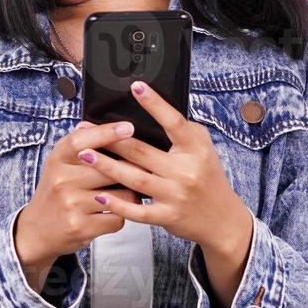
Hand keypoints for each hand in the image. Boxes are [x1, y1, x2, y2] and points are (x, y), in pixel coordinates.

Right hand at [12, 120, 143, 284]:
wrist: (37, 230)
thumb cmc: (56, 191)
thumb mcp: (60, 163)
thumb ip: (80, 144)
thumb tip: (104, 125)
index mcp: (58, 160)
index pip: (81, 141)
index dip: (107, 133)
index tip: (129, 127)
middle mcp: (62, 181)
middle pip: (109, 169)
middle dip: (133, 168)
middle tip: (146, 168)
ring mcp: (71, 205)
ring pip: (120, 195)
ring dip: (130, 194)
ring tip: (128, 192)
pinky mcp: (81, 228)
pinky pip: (117, 218)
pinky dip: (122, 215)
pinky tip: (115, 211)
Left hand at [73, 81, 253, 258]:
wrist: (222, 220)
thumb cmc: (207, 177)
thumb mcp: (204, 148)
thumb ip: (183, 130)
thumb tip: (157, 108)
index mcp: (195, 149)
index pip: (173, 122)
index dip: (155, 103)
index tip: (136, 87)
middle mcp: (185, 171)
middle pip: (142, 151)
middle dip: (112, 139)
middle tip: (87, 128)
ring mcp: (175, 195)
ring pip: (135, 178)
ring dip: (106, 166)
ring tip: (84, 155)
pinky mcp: (167, 216)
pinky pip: (138, 211)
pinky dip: (118, 204)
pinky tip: (100, 195)